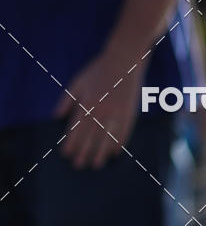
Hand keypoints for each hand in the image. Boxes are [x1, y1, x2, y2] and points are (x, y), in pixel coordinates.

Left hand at [54, 48, 141, 168]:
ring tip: (96, 165)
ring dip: (100, 153)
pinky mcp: (129, 114)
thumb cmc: (98, 70)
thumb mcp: (78, 82)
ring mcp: (116, 113)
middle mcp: (101, 110)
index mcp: (87, 102)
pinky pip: (123, 133)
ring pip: (106, 138)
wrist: (123, 60)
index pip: (76, 127)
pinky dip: (118, 144)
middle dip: (83, 152)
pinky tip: (114, 153)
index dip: (71, 142)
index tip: (66, 154)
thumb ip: (67, 100)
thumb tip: (56, 117)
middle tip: (78, 165)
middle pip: (90, 136)